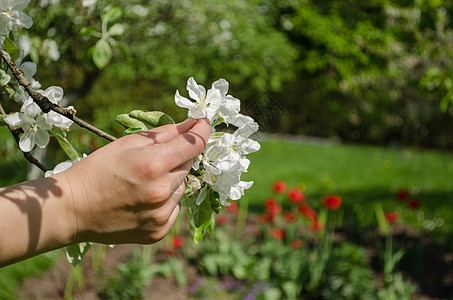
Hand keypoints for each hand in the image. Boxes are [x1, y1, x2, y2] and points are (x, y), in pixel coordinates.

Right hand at [58, 118, 210, 244]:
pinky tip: (144, 199)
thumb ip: (165, 133)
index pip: (195, 144)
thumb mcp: (128, 143)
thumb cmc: (97, 169)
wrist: (72, 209)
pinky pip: (175, 208)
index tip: (203, 123)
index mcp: (153, 164)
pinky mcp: (159, 231)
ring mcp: (161, 214)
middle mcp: (162, 191)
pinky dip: (166, 200)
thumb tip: (192, 124)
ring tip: (144, 182)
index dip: (202, 130)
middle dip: (178, 157)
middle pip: (188, 165)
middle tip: (155, 158)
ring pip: (182, 187)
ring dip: (171, 180)